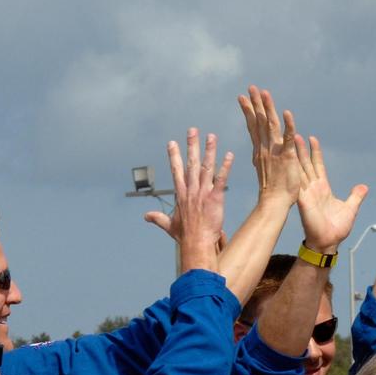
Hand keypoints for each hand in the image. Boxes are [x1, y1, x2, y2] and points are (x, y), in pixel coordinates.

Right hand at [145, 128, 232, 273]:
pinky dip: (225, 167)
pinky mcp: (215, 198)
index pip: (176, 171)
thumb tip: (146, 216)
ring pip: (206, 167)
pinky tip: (229, 155)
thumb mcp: (169, 226)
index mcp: (181, 195)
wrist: (197, 244)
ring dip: (209, 150)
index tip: (172, 143)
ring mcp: (202, 193)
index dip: (174, 156)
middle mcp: (191, 190)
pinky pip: (221, 179)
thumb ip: (158, 218)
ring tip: (211, 136)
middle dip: (191, 145)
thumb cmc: (185, 237)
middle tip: (192, 130)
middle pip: (191, 163)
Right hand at [239, 86, 301, 203]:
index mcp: (260, 151)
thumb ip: (260, 159)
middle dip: (255, 103)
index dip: (249, 111)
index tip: (243, 98)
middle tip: (250, 87)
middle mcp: (265, 148)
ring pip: (270, 125)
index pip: (253, 126)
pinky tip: (287, 113)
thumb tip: (255, 154)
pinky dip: (288, 126)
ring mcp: (275, 151)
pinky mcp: (287, 157)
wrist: (274, 203)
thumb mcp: (263, 170)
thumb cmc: (271, 191)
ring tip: (264, 92)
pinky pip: (288, 138)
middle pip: (259, 121)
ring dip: (268, 108)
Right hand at [293, 134, 367, 251]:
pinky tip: (286, 161)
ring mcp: (306, 194)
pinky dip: (292, 173)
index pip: (318, 166)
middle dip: (301, 150)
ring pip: (299, 171)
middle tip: (295, 134)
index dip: (315, 152)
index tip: (312, 139)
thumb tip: (364, 186)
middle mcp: (313, 189)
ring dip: (294, 157)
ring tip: (289, 142)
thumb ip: (356, 196)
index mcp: (323, 189)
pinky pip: (296, 184)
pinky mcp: (302, 201)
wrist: (328, 243)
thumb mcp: (350, 208)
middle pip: (306, 164)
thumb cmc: (336, 229)